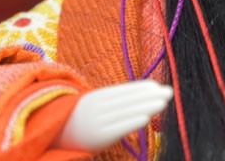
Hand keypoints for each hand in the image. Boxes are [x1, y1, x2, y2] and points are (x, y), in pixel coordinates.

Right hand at [53, 80, 172, 151]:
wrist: (54, 137)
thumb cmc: (81, 121)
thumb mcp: (94, 106)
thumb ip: (115, 101)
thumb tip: (141, 95)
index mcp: (97, 97)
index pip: (124, 90)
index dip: (142, 88)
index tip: (158, 85)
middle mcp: (98, 107)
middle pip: (129, 100)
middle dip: (150, 95)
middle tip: (169, 91)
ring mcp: (97, 122)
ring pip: (126, 111)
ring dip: (147, 106)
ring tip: (164, 102)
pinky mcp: (97, 138)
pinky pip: (117, 128)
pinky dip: (132, 122)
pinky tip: (146, 118)